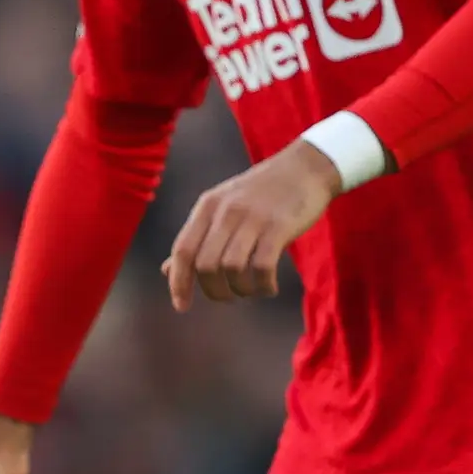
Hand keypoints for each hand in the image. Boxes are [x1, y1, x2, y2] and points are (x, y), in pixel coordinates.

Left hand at [164, 139, 344, 309]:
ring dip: (241, 290)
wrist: (306, 167)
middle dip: (214, 291)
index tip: (182, 306)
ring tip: (251, 290)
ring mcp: (253, 217)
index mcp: (207, 206)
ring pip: (232, 268)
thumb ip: (197, 238)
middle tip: (228, 297)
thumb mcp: (222, 208)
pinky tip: (269, 288)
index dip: (178, 282)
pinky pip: (262, 266)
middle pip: (205, 265)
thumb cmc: (261, 193)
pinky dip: (263, 286)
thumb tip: (166, 270)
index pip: (182, 250)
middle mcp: (225, 211)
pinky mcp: (279, 226)